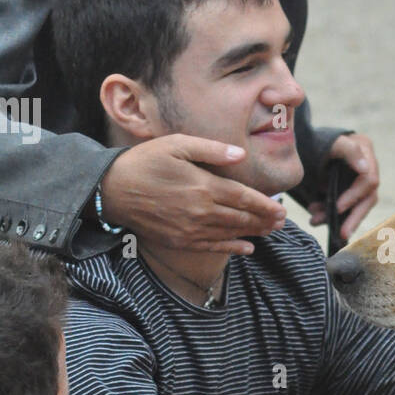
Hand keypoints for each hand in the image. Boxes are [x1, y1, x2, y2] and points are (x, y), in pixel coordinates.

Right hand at [100, 137, 285, 254]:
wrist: (112, 190)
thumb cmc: (145, 162)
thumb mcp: (177, 145)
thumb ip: (211, 150)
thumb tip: (241, 155)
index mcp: (204, 186)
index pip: (244, 198)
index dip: (265, 205)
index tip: (280, 208)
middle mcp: (201, 211)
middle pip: (241, 218)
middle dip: (264, 220)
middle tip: (282, 221)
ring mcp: (190, 229)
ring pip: (230, 233)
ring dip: (253, 233)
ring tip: (271, 232)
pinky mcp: (180, 240)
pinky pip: (212, 246)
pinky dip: (232, 248)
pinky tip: (247, 249)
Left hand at [308, 133, 379, 240]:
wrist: (310, 143)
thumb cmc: (322, 140)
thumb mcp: (333, 141)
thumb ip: (348, 150)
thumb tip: (365, 169)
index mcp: (367, 155)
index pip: (369, 181)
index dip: (354, 196)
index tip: (337, 207)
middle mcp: (368, 170)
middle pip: (368, 199)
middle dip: (353, 218)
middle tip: (342, 234)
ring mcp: (359, 182)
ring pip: (356, 207)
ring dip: (336, 217)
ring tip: (315, 220)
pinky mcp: (349, 192)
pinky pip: (344, 208)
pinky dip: (329, 214)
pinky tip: (315, 217)